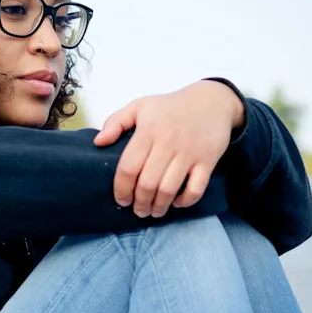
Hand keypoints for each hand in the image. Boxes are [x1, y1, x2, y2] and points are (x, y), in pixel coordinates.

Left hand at [94, 80, 245, 217]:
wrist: (212, 100)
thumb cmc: (171, 107)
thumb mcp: (140, 106)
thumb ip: (116, 122)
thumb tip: (98, 143)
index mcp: (148, 130)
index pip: (129, 167)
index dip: (122, 189)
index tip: (122, 200)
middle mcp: (168, 142)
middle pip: (148, 184)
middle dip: (140, 203)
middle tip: (138, 210)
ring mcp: (189, 153)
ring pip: (169, 189)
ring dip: (159, 206)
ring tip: (154, 211)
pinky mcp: (208, 160)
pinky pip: (196, 189)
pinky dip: (185, 201)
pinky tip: (177, 203)